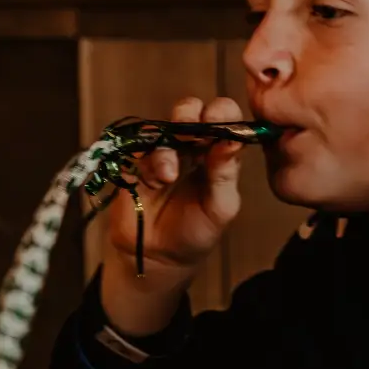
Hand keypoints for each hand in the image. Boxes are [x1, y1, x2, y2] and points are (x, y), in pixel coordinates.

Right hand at [104, 95, 245, 284]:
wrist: (158, 257)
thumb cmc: (196, 231)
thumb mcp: (220, 208)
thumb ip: (225, 174)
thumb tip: (232, 140)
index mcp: (217, 153)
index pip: (224, 119)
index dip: (223, 111)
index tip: (220, 116)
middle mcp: (190, 146)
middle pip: (189, 112)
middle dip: (189, 113)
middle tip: (190, 126)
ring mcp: (161, 152)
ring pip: (162, 128)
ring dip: (167, 147)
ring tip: (169, 175)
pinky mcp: (135, 163)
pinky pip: (138, 149)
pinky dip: (148, 162)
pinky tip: (154, 182)